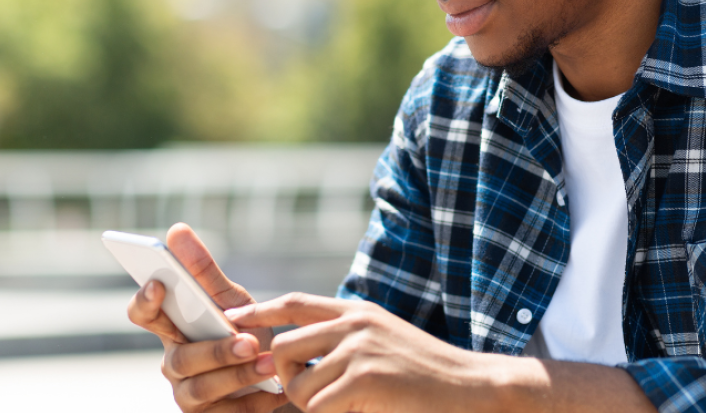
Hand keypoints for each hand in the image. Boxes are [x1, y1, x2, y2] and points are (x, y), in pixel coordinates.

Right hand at [126, 223, 289, 412]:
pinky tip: (275, 390)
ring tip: (269, 363)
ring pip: (200, 388)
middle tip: (248, 341)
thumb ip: (204, 271)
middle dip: (215, 350)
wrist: (277, 374)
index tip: (159, 284)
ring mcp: (188, 394)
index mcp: (172, 329)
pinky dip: (254, 401)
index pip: (142, 314)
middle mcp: (173, 363)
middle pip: (180, 359)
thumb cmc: (245, 331)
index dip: (144, 301)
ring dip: (238, 375)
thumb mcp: (232, 300)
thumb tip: (176, 229)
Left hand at [229, 293, 657, 412]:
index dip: (258, 311)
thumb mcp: (383, 339)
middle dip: (283, 377)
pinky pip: (318, 407)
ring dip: (308, 405)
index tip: (232, 319)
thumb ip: (344, 338)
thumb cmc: (427, 374)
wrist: (473, 388)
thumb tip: (295, 350)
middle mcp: (354, 324)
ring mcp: (359, 350)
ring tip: (341, 408)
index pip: (294, 303)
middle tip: (305, 398)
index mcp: (357, 311)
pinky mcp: (365, 379)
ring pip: (297, 383)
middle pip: (282, 346)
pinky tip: (356, 412)